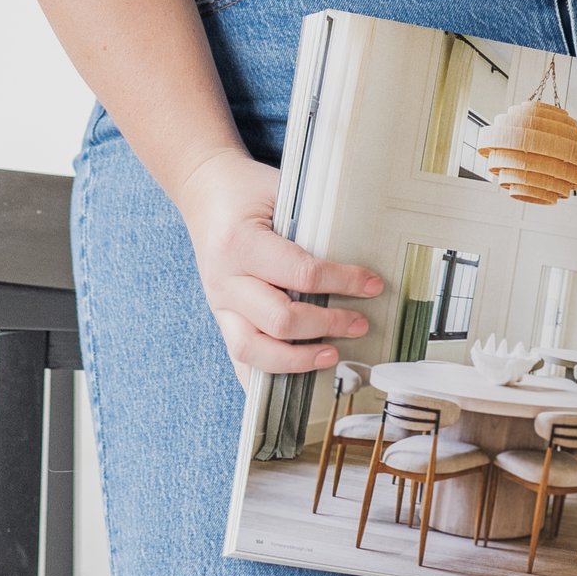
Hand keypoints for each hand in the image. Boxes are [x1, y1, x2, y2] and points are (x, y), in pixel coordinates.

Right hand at [174, 147, 384, 379]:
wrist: (203, 187)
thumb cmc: (248, 189)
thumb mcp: (280, 191)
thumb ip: (311, 223)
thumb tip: (360, 254)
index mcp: (241, 243)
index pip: (300, 273)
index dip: (343, 282)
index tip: (373, 284)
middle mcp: (225, 279)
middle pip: (279, 320)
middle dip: (327, 324)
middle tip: (361, 323)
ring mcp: (218, 304)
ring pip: (253, 350)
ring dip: (297, 360)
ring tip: (332, 355)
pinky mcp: (219, 317)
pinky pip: (237, 358)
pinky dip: (262, 379)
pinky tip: (290, 388)